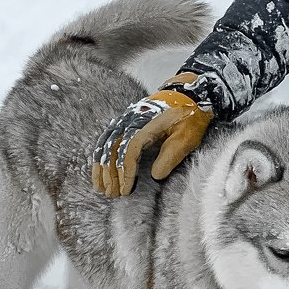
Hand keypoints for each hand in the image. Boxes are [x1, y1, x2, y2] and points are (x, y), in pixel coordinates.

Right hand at [91, 72, 213, 196]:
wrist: (189, 93)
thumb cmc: (189, 117)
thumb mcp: (187, 137)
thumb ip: (171, 156)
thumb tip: (155, 176)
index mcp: (146, 124)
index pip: (129, 150)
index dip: (126, 172)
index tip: (126, 190)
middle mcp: (131, 120)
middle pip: (113, 149)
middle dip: (111, 174)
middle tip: (113, 194)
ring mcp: (126, 119)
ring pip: (106, 144)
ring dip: (102, 167)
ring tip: (102, 188)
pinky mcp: (125, 122)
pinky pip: (107, 139)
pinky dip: (101, 156)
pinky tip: (99, 169)